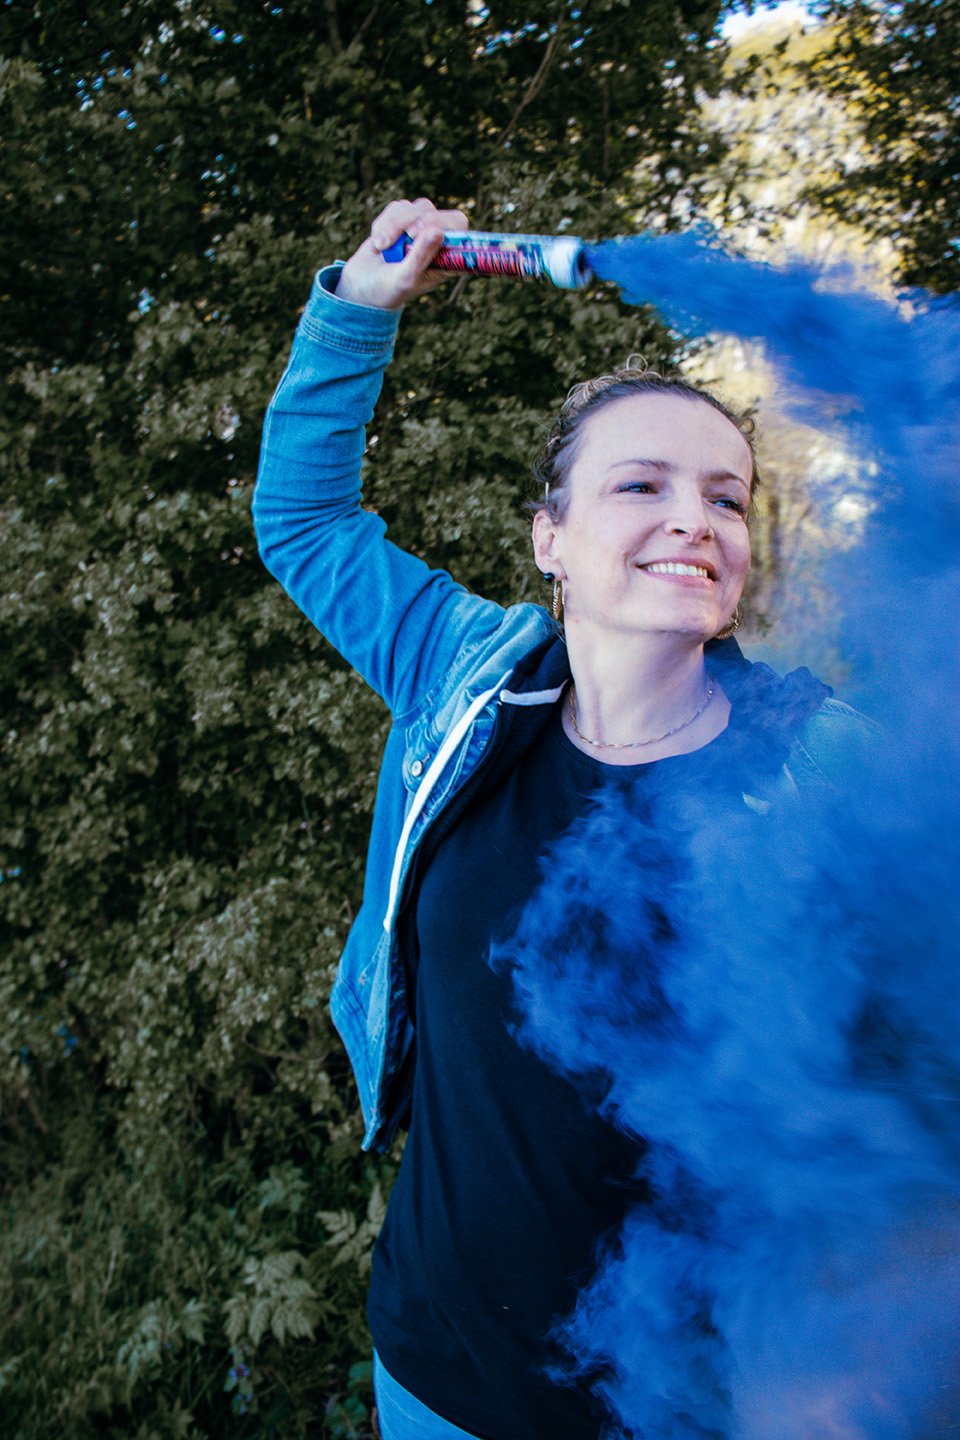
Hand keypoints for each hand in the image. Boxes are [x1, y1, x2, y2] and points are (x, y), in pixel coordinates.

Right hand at [335, 197, 469, 309]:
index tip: (417, 234)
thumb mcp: (405, 278)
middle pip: (431, 211)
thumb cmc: (389, 290)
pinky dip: (383, 224)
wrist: (362, 287)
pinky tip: (378, 243)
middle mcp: (435, 239)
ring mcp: (418, 227)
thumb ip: (421, 255)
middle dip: (410, 221)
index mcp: (445, 256)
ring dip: (392, 225)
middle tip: (395, 241)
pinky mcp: (402, 220)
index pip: (458, 224)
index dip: (441, 221)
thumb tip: (438, 231)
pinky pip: (396, 208)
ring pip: (412, 207)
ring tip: (381, 247)